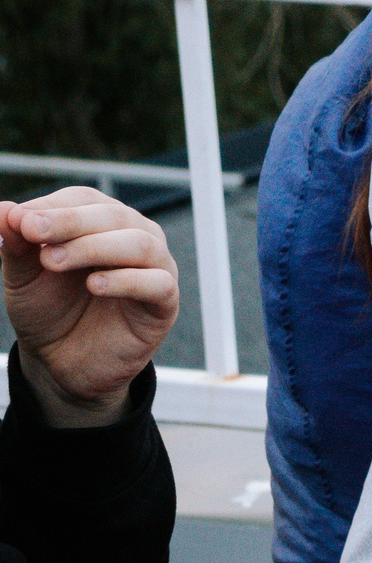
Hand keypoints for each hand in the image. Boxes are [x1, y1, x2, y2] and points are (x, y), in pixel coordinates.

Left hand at [0, 189, 179, 427]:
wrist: (62, 363)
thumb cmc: (49, 310)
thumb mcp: (23, 276)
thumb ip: (17, 244)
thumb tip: (4, 210)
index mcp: (101, 223)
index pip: (84, 200)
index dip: (53, 207)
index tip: (19, 220)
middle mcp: (134, 237)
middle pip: (112, 217)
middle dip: (69, 222)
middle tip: (32, 232)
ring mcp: (154, 268)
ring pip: (139, 244)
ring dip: (94, 248)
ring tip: (53, 261)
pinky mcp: (164, 303)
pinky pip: (157, 284)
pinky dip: (127, 281)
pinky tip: (94, 285)